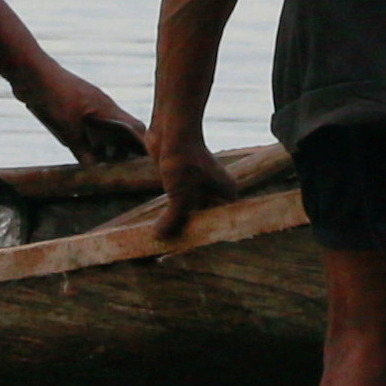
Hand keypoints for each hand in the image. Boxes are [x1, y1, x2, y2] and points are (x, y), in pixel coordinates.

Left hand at [19, 66, 141, 167]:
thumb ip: (82, 150)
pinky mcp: (75, 108)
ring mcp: (89, 106)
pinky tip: (83, 153)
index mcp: (107, 109)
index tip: (142, 166)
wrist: (30, 73)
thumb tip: (94, 169)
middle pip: (122, 132)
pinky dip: (91, 140)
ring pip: (105, 130)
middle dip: (122, 151)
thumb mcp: (67, 129)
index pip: (136, 128)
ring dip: (105, 147)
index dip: (142, 147)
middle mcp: (102, 107)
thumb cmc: (52, 96)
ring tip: (102, 167)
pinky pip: (90, 127)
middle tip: (119, 171)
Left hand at [148, 112, 228, 243]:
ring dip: (179, 225)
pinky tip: (159, 229)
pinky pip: (176, 204)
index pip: (222, 222)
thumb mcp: (180, 195)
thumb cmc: (183, 159)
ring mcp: (197, 187)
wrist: (170, 130)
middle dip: (193, 233)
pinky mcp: (180, 183)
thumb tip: (162, 237)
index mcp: (226, 193)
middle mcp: (214, 191)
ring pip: (189, 213)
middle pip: (205, 219)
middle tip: (181, 254)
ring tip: (168, 245)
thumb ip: (174, 219)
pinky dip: (168, 215)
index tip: (200, 255)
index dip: (211, 237)